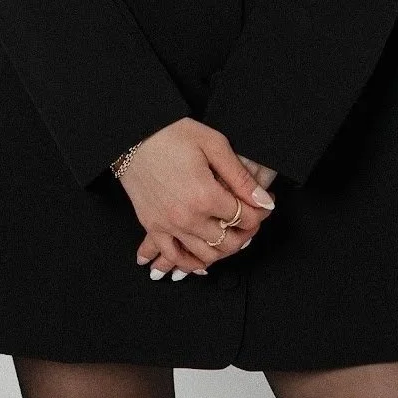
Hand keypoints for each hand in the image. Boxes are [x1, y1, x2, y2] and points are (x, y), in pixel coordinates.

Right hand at [117, 118, 276, 279]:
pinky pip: (173, 256)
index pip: (245, 218)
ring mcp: (168, 225)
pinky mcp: (152, 225)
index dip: (260, 213)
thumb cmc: (172, 133)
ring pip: (205, 256)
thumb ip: (240, 176)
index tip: (263, 206)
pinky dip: (190, 264)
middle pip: (228, 242)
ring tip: (230, 237)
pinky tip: (200, 259)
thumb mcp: (213, 144)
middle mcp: (188, 217)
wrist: (133, 135)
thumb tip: (264, 200)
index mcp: (206, 195)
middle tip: (250, 222)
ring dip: (223, 251)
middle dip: (246, 234)